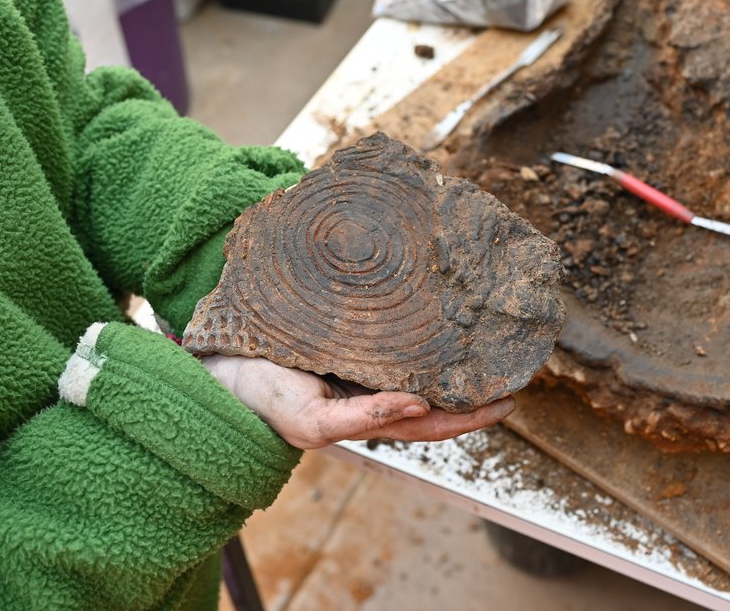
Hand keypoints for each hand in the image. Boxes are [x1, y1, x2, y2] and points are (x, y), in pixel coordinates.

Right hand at [201, 354, 514, 449]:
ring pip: (419, 359)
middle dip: (473, 380)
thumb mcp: (315, 420)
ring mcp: (361, 362)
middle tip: (512, 357)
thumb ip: (366, 418)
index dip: (473, 414)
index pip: (434, 421)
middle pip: (436, 389)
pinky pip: (393, 332)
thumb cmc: (263, 404)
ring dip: (452, 351)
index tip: (510, 398)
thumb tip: (420, 406)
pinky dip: (419, 326)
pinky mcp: (347, 335)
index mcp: (370, 416)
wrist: (217, 372)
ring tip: (486, 331)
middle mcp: (373, 389)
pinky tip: (435, 308)